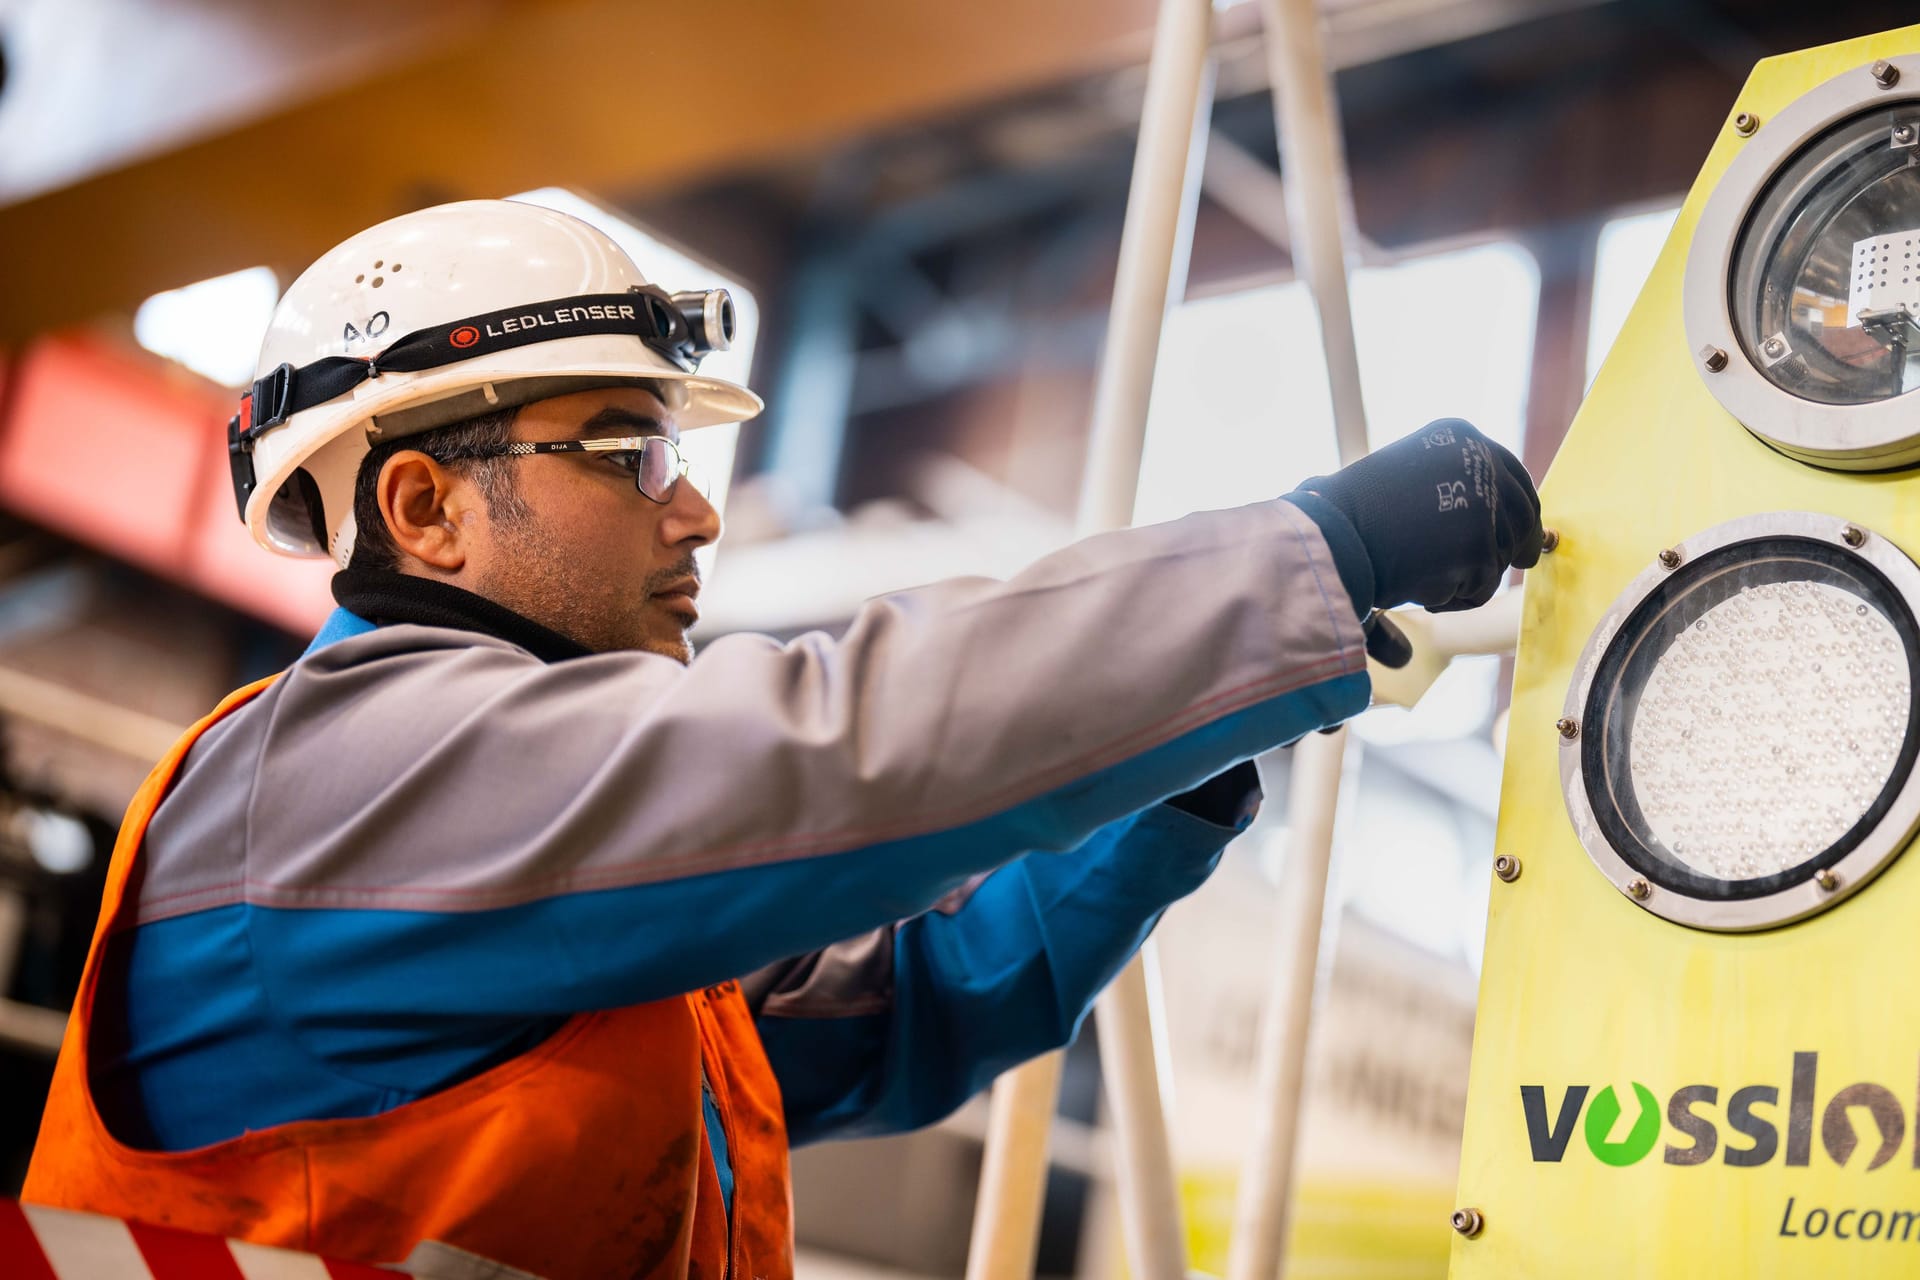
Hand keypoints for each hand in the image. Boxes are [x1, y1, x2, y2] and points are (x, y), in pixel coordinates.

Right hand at [1294, 419, 1543, 612]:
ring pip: (1498, 557)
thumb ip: (1454, 485)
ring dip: (1468, 573)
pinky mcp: (1479, 551)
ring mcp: (1483, 507)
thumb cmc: (1353, 512)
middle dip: (1518, 545)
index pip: (1513, 477)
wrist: (1328, 534)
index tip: (1527, 533)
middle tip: (1521, 563)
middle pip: (1520, 516)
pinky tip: (1416, 586)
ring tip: (1419, 570)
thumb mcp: (1410, 476)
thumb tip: (1500, 520)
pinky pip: (1479, 589)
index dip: (1523, 510)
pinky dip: (1451, 597)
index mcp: (1462, 436)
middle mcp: (1480, 462)